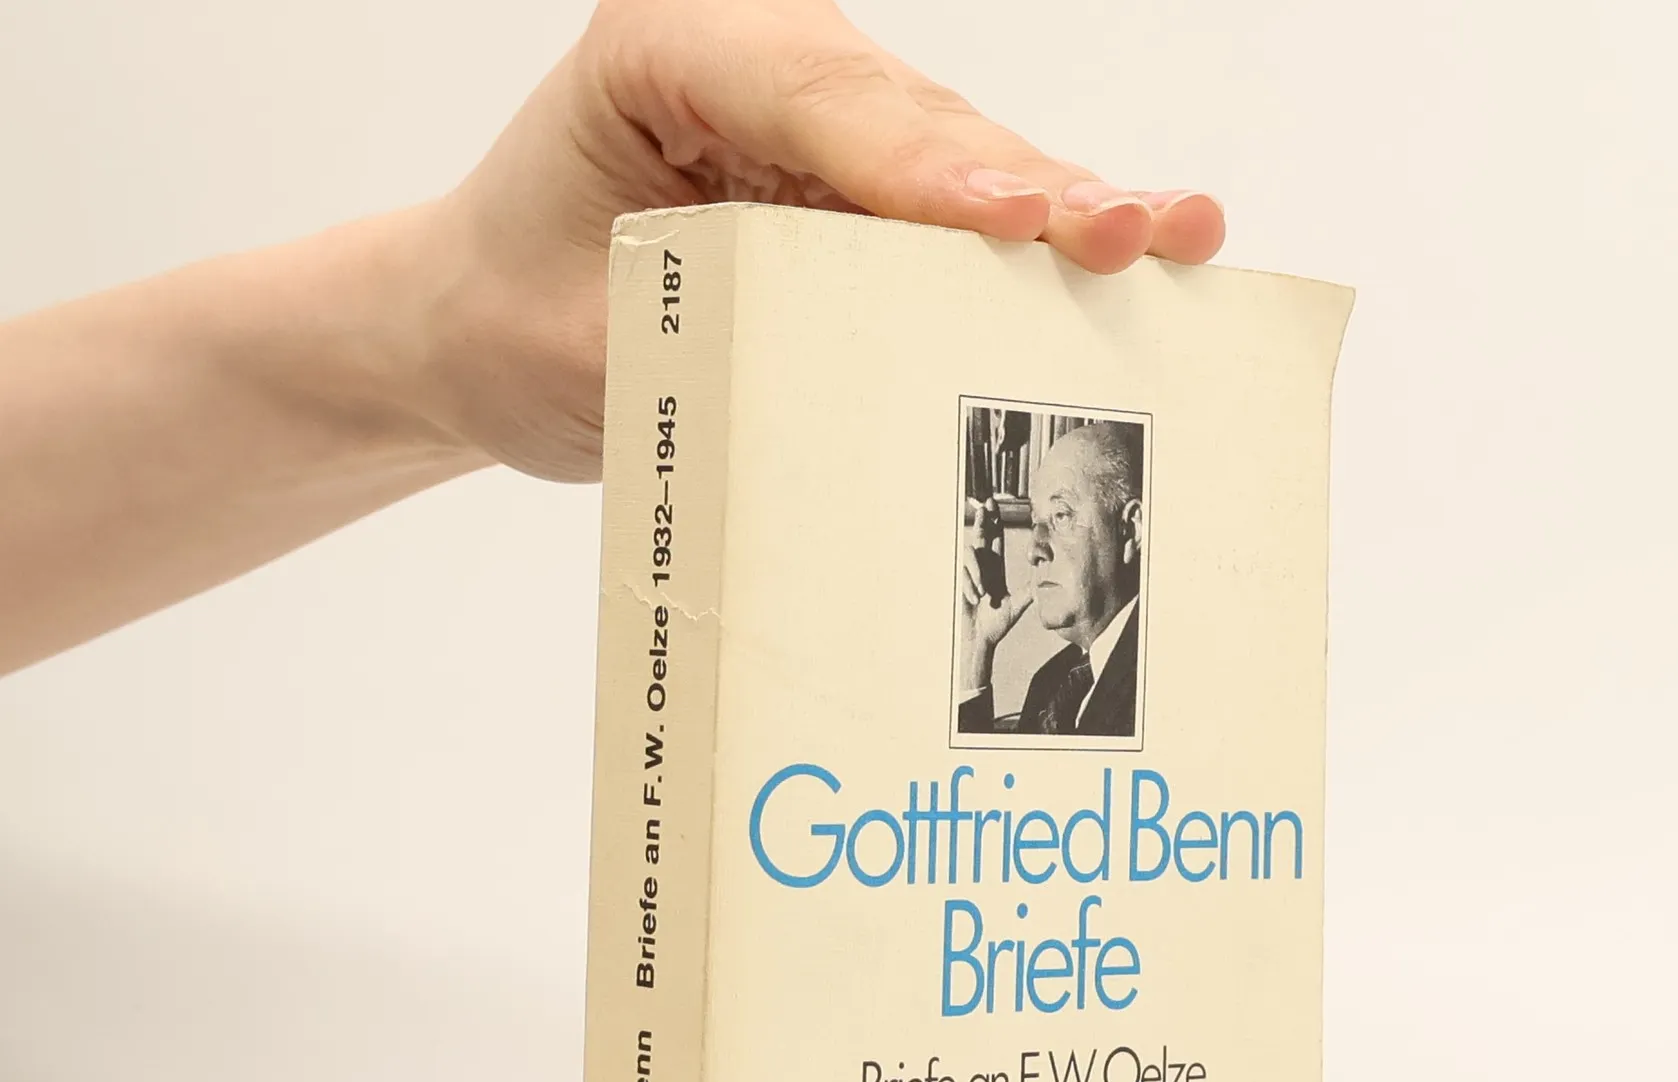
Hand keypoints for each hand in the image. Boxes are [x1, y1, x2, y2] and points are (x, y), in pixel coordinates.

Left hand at [411, 0, 1227, 479]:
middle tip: (1126, 232)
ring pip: (959, 159)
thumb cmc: (513, 315)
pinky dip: (1035, 249)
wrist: (480, 324)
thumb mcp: (581, 345)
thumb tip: (854, 406)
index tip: (1008, 221)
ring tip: (1168, 237)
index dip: (920, 165)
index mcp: (668, 50)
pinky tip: (1132, 254)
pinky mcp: (858, 186)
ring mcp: (820, 117)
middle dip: (1025, 187)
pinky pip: (955, 211)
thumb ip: (712, 351)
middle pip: (914, 121)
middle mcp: (757, 58)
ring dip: (1060, 213)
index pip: (810, 98)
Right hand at [956, 498, 1032, 694]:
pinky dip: (970, 585)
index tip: (994, 505)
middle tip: (986, 503)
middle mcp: (982, 568)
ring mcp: (969, 574)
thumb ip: (1028, 592)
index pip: (995, 540)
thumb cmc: (996, 625)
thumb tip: (1044, 580)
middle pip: (981, 536)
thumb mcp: (1016, 606)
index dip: (994, 522)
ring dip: (977, 572)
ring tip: (982, 593)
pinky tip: (974, 599)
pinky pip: (964, 573)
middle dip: (983, 519)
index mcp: (995, 569)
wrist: (979, 640)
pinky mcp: (959, 581)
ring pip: (971, 555)